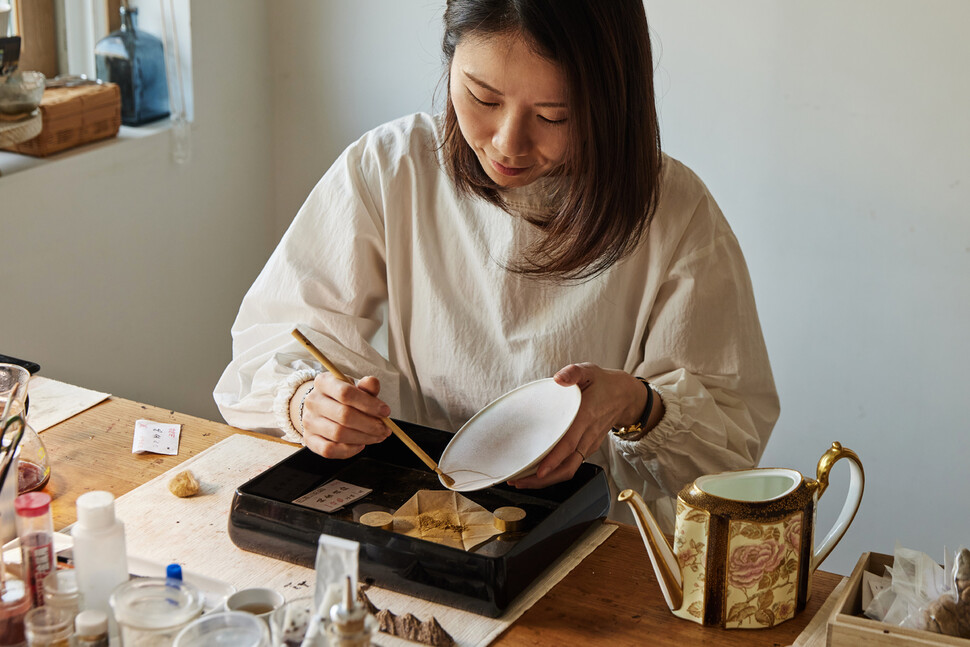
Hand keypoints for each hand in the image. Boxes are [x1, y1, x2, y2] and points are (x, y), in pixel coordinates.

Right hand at [300, 372, 392, 458]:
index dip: (369, 404)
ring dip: (363, 438)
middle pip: (344, 416)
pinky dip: (348, 450)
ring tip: (377, 436)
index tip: (386, 412)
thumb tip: (373, 383)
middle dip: (370, 425)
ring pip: (338, 434)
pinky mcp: (309, 440)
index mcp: (324, 382)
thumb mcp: (355, 387)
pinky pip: (329, 450)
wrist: (320, 407)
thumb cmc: (342, 397)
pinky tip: (361, 445)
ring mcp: (309, 422)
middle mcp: (313, 401)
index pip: (346, 393)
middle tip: (385, 429)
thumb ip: (366, 387)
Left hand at [507, 363, 648, 488]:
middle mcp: (588, 435)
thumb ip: (573, 372)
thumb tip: (559, 378)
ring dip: (546, 480)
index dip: (554, 459)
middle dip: (544, 479)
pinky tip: (537, 473)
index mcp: (586, 416)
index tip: (539, 470)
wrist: (625, 396)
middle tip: (520, 481)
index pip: (569, 443)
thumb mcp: (589, 371)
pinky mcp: (587, 448)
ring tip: (523, 481)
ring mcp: (589, 444)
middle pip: (567, 465)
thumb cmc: (603, 384)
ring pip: (569, 469)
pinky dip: (554, 473)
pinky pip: (571, 465)